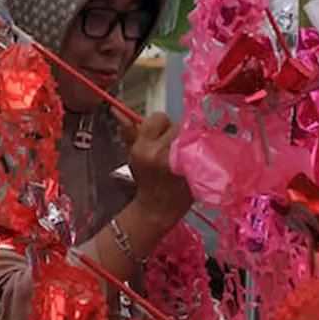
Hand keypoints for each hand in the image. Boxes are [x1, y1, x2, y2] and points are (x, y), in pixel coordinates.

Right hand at [116, 111, 193, 232]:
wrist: (157, 208)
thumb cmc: (147, 181)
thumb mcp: (133, 154)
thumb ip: (129, 131)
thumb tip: (118, 111)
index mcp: (141, 147)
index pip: (159, 117)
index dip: (162, 127)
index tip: (162, 138)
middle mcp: (158, 153)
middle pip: (177, 125)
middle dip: (176, 134)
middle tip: (173, 150)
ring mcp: (177, 161)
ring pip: (190, 134)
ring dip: (188, 142)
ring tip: (182, 156)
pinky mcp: (192, 169)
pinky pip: (200, 148)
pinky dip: (198, 151)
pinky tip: (191, 161)